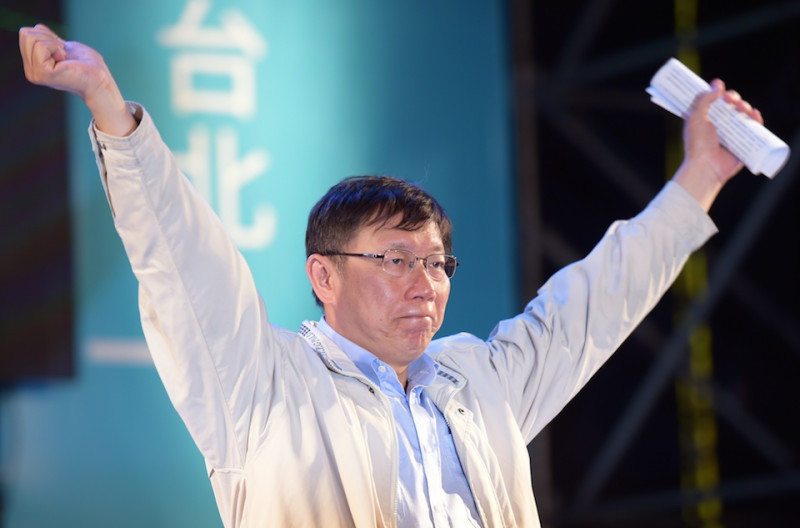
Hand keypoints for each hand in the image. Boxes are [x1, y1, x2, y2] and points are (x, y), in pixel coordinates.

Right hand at [19, 24, 136, 135]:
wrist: (99, 79)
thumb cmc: (88, 65)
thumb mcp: (64, 47)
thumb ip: (48, 39)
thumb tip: (37, 28)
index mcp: (33, 65)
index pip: (25, 33)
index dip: (47, 36)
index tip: (62, 50)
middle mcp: (31, 71)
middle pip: (25, 34)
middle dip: (49, 38)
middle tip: (64, 55)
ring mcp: (34, 73)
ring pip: (31, 38)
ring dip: (54, 44)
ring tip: (65, 59)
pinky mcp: (42, 73)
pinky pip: (42, 46)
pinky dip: (57, 48)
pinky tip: (65, 61)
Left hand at [673, 79, 763, 210]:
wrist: (706, 166)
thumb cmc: (697, 144)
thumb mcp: (695, 118)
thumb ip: (703, 100)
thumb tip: (717, 85)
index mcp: (705, 120)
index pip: (714, 102)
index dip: (718, 93)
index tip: (719, 86)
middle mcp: (719, 126)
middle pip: (731, 106)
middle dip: (733, 98)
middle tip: (729, 99)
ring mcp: (732, 134)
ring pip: (743, 115)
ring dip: (744, 107)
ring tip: (741, 108)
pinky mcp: (743, 142)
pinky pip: (753, 129)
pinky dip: (756, 119)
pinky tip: (754, 113)